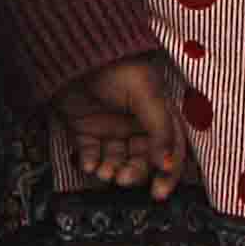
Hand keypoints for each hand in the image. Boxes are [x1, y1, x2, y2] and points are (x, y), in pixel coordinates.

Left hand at [52, 53, 188, 199]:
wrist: (75, 53)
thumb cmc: (116, 64)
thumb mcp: (147, 94)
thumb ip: (160, 129)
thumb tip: (166, 164)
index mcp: (158, 115)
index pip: (170, 150)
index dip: (168, 172)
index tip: (159, 191)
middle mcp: (136, 125)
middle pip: (141, 161)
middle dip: (134, 174)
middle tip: (124, 179)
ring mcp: (110, 129)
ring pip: (116, 161)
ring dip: (112, 171)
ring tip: (105, 172)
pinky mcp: (86, 131)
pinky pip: (92, 155)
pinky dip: (91, 163)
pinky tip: (89, 165)